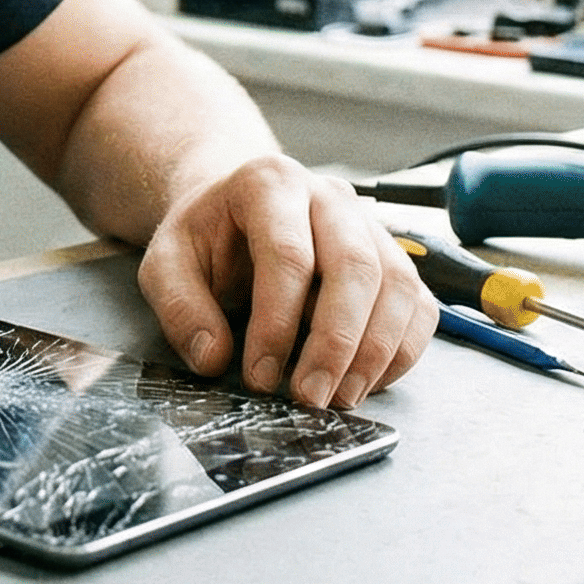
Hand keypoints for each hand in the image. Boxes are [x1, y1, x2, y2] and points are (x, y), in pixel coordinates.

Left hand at [136, 155, 434, 408]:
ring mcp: (369, 224)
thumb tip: (213, 358)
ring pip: (397, 285)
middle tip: (309, 397)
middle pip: (355, 266)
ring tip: (340, 399)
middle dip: (336, 342)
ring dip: (375, 352)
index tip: (259, 376)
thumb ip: (180, 307)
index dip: (276, 323)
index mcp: (270, 184)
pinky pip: (417, 304)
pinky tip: (366, 382)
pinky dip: (402, 350)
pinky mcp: (393, 258)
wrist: (236, 210)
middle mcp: (330, 197)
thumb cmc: (206, 238)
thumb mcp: (166, 262)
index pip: (287, 254)